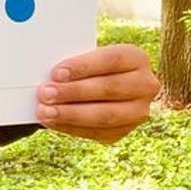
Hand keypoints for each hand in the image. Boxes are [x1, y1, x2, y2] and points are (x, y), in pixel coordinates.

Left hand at [35, 44, 158, 142]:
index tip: (56, 73)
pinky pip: (97, 132)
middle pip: (109, 88)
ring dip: (71, 114)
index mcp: (136, 58)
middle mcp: (145, 85)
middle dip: (73, 92)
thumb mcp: (86, 57)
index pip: (110, 60)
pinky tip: (53, 122)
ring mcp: (138, 111)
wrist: (102, 86)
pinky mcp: (124, 131)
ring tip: (45, 111)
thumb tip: (49, 75)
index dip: (83, 66)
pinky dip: (71, 127)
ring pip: (105, 115)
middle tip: (45, 93)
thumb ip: (74, 64)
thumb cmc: (89, 67)